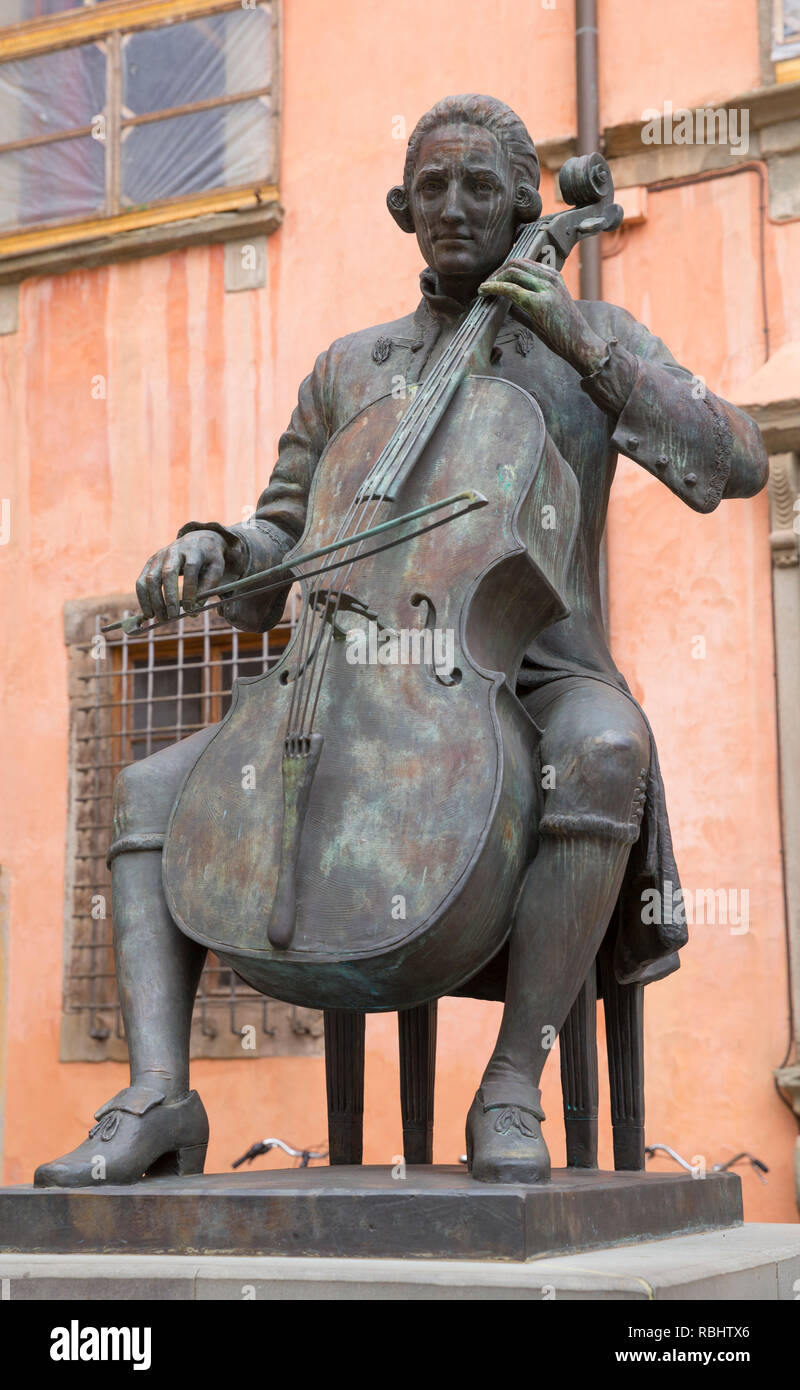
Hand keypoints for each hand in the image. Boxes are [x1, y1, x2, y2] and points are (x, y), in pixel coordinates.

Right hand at [136, 530, 238, 621]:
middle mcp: (174, 551)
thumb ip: (206, 588)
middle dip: (169, 597)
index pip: (190, 569)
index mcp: (194, 550)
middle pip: (167, 573)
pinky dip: (143, 598)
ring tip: (160, 618)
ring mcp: (159, 556)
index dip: (189, 590)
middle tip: (172, 617)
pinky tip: (149, 613)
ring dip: (153, 601)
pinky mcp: (150, 562)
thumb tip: (192, 611)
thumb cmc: (208, 559)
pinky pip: (142, 581)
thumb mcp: (216, 570)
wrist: (197, 540)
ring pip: (151, 578)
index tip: (189, 609)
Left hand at [479, 258, 607, 372]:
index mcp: (553, 277)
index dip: (503, 270)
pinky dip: (494, 288)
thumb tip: (504, 304)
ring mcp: (546, 289)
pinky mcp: (539, 303)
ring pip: (512, 272)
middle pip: (516, 263)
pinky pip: (511, 289)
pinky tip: (484, 291)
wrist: (581, 345)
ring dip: (493, 279)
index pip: (523, 263)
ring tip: (482, 291)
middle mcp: (550, 278)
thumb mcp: (544, 312)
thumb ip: (525, 306)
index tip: (492, 281)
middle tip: (484, 286)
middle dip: (496, 272)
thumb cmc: (563, 333)